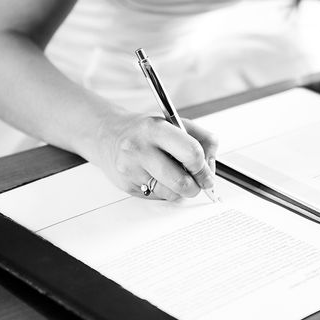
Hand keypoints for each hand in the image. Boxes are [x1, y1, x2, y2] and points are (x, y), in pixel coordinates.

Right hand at [92, 112, 217, 199]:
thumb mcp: (174, 122)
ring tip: (173, 176)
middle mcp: (140, 148)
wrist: (108, 134)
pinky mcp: (126, 185)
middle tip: (197, 183)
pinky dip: (164, 191)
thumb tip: (211, 165)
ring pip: (171, 193)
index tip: (207, 175)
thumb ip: (201, 138)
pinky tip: (157, 177)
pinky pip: (157, 197)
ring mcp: (131, 169)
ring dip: (179, 190)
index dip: (204, 168)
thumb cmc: (145, 130)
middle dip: (195, 186)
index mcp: (156, 129)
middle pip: (181, 181)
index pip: (191, 152)